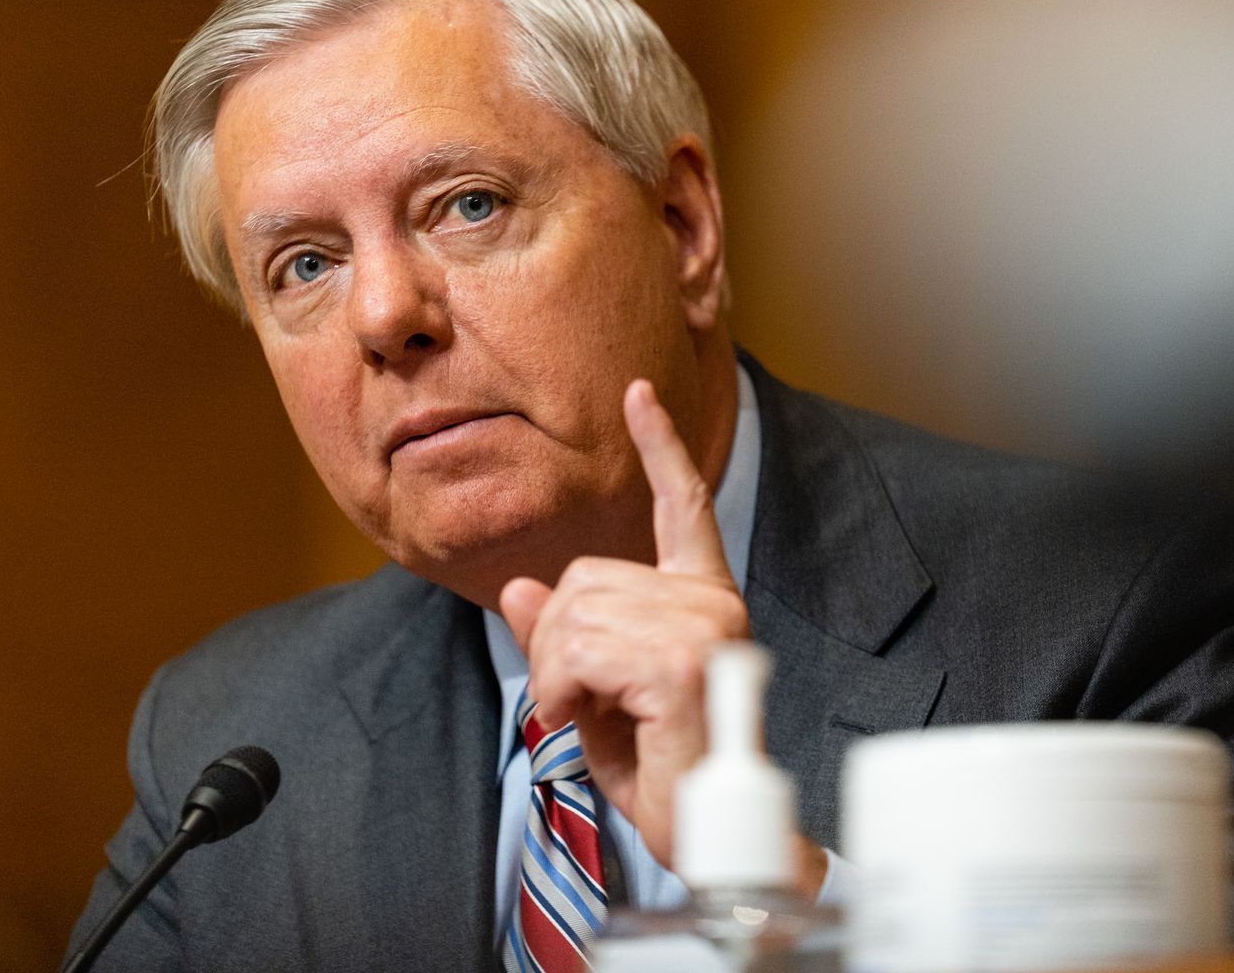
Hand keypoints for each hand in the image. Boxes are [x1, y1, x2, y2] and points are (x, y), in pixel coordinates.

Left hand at [500, 378, 747, 871]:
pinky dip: (563, 690)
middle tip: (577, 700)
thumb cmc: (662, 774)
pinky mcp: (683, 663)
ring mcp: (705, 628)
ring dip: (557, 674)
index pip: (681, 505)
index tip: (638, 394)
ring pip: (574, 611)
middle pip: (584, 576)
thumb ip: (563, 640)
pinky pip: (581, 650)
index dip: (658, 446)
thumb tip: (521, 591)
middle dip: (556, 642)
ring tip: (590, 716)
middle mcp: (712, 602)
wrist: (708, 840)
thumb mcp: (596, 698)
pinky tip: (586, 721)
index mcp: (702, 598)